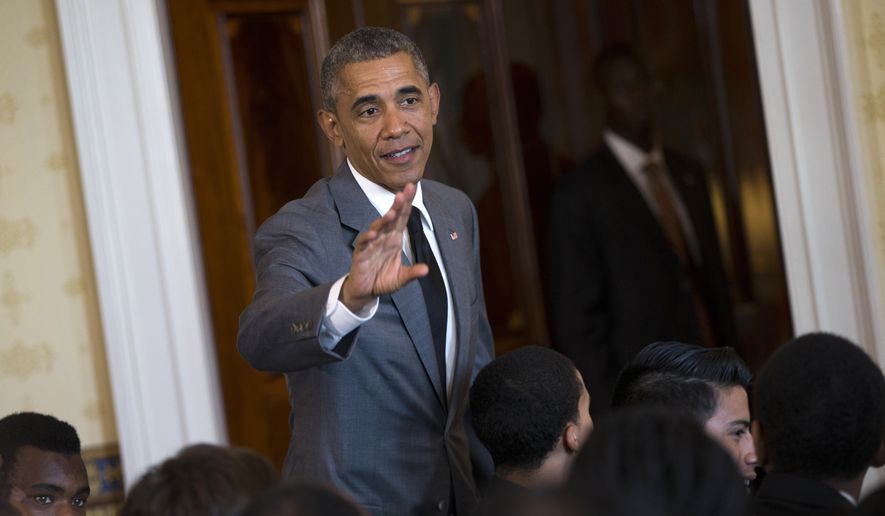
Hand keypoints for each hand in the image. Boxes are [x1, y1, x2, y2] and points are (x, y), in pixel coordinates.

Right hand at [340, 183, 427, 311]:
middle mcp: (383, 238)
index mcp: (394, 239)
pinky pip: (363, 243)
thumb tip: (426, 270)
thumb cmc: (382, 280)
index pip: (402, 218)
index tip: (413, 187)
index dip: (407, 204)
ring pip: (378, 227)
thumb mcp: (401, 278)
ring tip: (391, 213)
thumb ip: (412, 274)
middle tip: (404, 192)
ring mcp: (371, 244)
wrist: (365, 292)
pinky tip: (373, 233)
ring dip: (384, 220)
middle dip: (398, 205)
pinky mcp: (360, 253)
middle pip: (392, 218)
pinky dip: (367, 237)